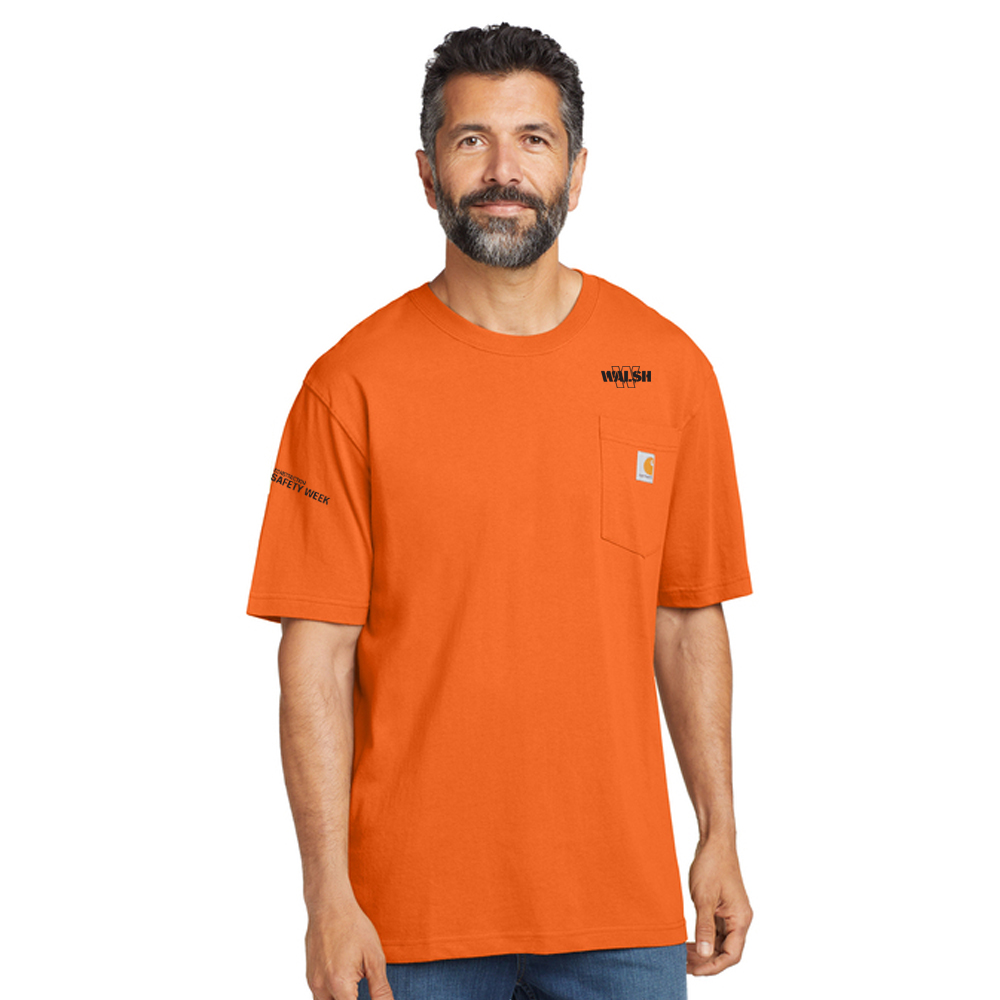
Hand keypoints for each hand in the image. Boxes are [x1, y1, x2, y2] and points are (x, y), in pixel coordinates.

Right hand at [305, 899, 394, 998]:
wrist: (330, 905)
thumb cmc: (354, 927)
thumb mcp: (375, 958)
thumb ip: (381, 990)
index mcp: (340, 984)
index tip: (369, 995)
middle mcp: (321, 987)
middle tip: (362, 988)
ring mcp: (313, 983)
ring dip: (342, 999)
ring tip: (356, 987)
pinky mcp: (310, 977)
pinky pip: (320, 997)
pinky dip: (333, 996)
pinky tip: (346, 983)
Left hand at [686, 837, 752, 975]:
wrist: (714, 841)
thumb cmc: (712, 864)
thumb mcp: (704, 898)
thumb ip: (705, 927)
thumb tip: (705, 954)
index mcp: (740, 919)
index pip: (731, 955)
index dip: (713, 966)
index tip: (694, 970)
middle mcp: (740, 919)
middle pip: (727, 952)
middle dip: (706, 961)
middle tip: (683, 963)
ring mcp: (732, 913)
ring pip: (721, 942)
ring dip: (704, 951)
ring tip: (683, 955)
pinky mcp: (723, 907)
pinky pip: (716, 931)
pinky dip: (704, 938)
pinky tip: (690, 941)